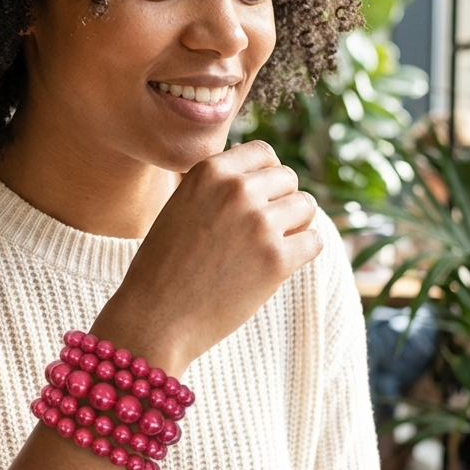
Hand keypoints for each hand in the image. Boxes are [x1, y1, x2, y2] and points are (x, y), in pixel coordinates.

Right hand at [93, 140, 321, 374]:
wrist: (155, 317)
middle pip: (288, 178)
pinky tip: (275, 267)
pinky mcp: (277, 259)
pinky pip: (314, 241)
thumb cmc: (164, 266)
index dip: (264, 177)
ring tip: (266, 248)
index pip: (263, 153)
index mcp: (209, 171)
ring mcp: (259, 223)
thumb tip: (261, 173)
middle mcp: (236, 190)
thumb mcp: (181, 206)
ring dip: (294, 226)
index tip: (255, 201)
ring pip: (306, 206)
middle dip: (280, 202)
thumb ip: (216, 186)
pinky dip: (301, 253)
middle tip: (258, 232)